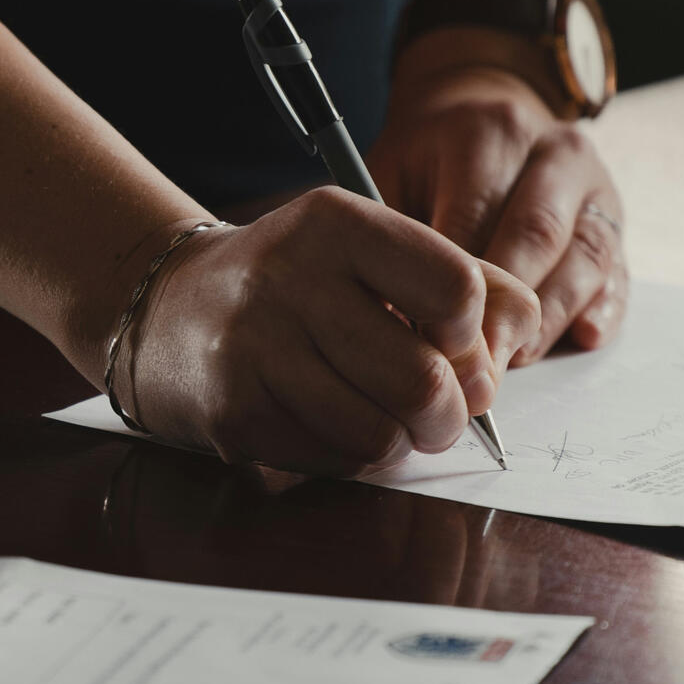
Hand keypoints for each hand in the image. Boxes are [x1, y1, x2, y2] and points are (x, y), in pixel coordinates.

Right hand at [116, 188, 539, 475]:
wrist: (168, 310)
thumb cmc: (294, 283)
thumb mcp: (370, 251)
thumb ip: (463, 279)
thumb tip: (515, 346)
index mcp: (337, 223)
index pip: (458, 289)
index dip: (473, 334)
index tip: (452, 342)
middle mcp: (290, 278)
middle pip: (426, 380)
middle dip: (450, 413)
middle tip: (439, 411)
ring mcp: (255, 349)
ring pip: (382, 434)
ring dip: (400, 441)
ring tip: (384, 417)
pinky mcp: (235, 412)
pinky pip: (334, 461)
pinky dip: (351, 456)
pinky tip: (329, 422)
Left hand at [368, 64, 627, 364]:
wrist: (483, 115)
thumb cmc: (427, 161)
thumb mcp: (391, 174)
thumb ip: (392, 235)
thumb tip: (391, 317)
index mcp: (491, 133)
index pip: (476, 216)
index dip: (454, 286)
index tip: (431, 339)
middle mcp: (554, 152)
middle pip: (537, 236)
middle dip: (506, 309)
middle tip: (476, 365)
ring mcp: (594, 187)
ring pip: (584, 257)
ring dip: (550, 317)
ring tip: (515, 360)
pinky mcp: (616, 221)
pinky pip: (619, 270)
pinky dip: (603, 308)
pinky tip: (582, 337)